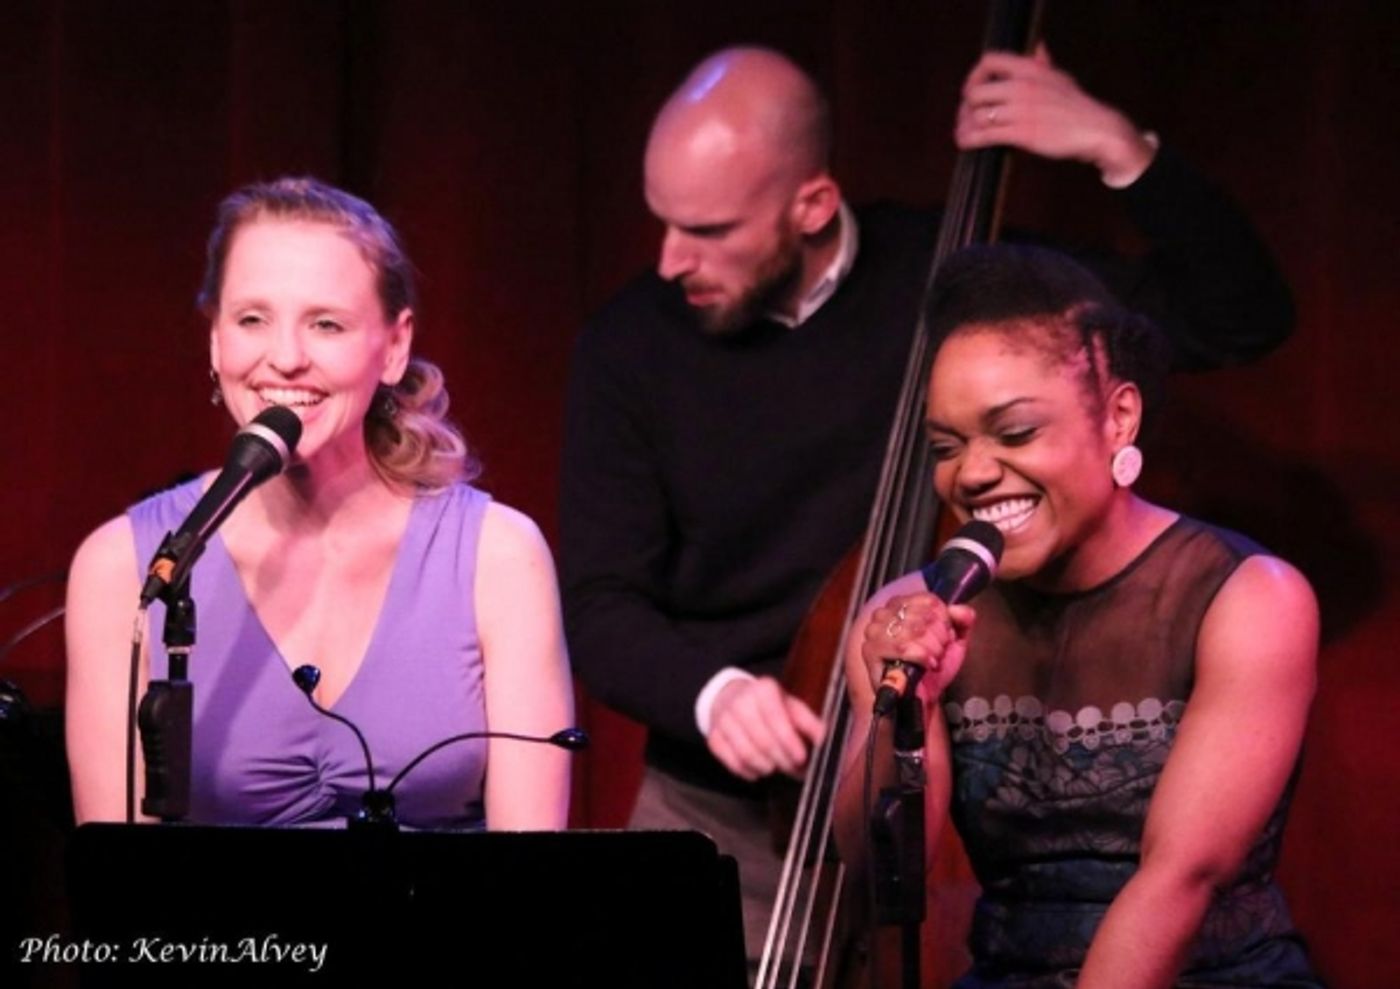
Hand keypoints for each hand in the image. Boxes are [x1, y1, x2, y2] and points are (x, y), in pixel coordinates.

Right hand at [706, 676, 824, 780]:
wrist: (730, 697)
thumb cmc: (768, 706)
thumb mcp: (791, 706)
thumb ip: (809, 723)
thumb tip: (826, 741)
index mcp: (763, 689)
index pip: (776, 719)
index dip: (790, 742)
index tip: (802, 758)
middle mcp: (739, 701)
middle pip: (763, 741)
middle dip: (782, 760)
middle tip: (794, 769)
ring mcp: (723, 719)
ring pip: (747, 754)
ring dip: (766, 767)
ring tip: (776, 767)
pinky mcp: (713, 737)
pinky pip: (731, 762)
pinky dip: (747, 771)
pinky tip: (758, 770)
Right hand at [862, 594, 975, 703]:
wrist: (922, 697)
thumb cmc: (932, 667)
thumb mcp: (954, 641)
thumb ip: (962, 620)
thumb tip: (961, 610)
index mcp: (901, 604)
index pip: (929, 601)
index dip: (944, 622)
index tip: (944, 638)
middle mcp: (884, 613)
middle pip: (924, 616)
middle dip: (939, 638)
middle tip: (938, 652)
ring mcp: (874, 631)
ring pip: (915, 630)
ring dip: (932, 649)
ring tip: (932, 660)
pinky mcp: (870, 650)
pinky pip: (903, 647)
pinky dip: (921, 657)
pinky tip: (926, 665)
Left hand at [955, 45, 1156, 185]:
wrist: (1095, 128)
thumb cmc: (1075, 105)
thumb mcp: (1059, 77)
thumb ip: (1043, 63)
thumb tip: (1039, 48)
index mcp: (1029, 69)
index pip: (989, 61)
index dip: (974, 76)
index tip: (972, 89)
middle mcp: (1022, 86)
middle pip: (975, 92)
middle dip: (965, 108)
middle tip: (966, 118)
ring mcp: (1021, 110)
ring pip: (976, 116)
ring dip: (964, 127)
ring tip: (962, 135)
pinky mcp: (1021, 133)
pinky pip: (985, 135)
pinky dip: (970, 140)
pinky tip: (966, 143)